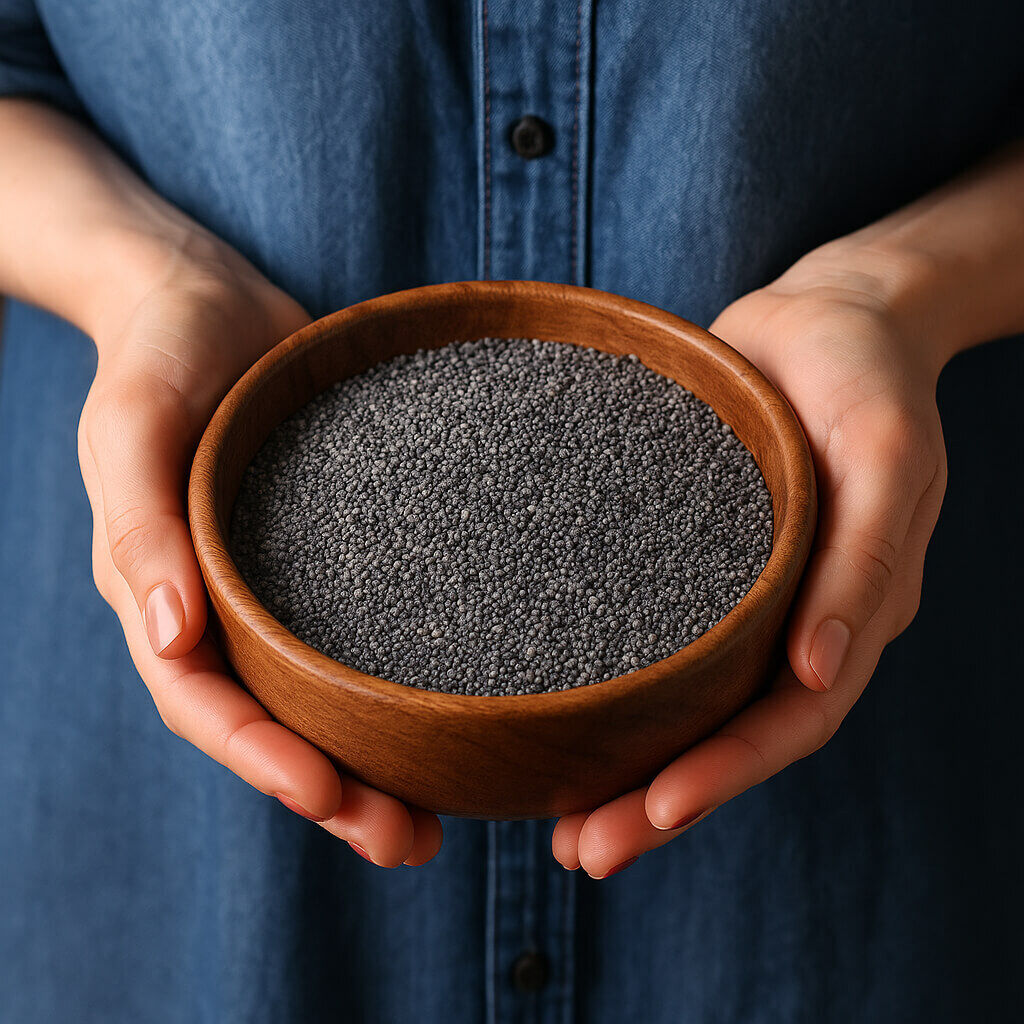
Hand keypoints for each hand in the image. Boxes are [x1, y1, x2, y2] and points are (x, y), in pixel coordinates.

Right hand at [77, 234, 441, 865]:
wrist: (207, 299)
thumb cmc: (159, 356)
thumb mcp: (133, 428)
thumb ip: (141, 529)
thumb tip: (172, 641)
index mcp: (164, 594)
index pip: (206, 703)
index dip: (263, 759)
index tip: (332, 798)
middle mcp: (223, 607)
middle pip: (273, 724)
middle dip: (333, 793)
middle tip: (411, 843)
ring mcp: (278, 587)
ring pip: (320, 696)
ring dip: (373, 761)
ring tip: (439, 816)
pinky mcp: (333, 557)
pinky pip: (360, 634)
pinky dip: (395, 686)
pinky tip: (456, 711)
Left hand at [552, 250, 947, 876]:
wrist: (827, 317)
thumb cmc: (864, 374)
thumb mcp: (883, 450)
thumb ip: (864, 559)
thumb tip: (820, 672)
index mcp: (847, 613)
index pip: (788, 721)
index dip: (725, 774)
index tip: (653, 813)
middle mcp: (789, 622)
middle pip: (726, 736)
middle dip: (659, 802)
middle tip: (581, 853)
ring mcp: (739, 599)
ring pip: (686, 707)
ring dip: (628, 771)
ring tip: (558, 826)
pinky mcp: (687, 564)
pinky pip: (655, 643)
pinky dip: (615, 695)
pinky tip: (557, 721)